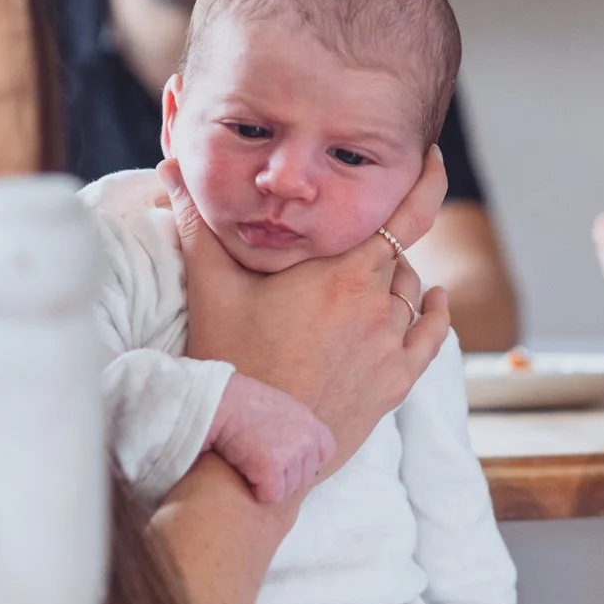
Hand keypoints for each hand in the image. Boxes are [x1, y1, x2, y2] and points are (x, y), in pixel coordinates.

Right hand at [165, 148, 452, 474]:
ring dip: (391, 281)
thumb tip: (170, 165)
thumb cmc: (230, 364)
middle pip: (393, 255)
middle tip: (340, 246)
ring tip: (356, 283)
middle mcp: (377, 305)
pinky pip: (430, 336)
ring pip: (408, 293)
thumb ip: (196, 221)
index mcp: (342, 273)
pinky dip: (432, 313)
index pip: (404, 213)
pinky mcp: (396, 384)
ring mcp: (390, 346)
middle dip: (371, 244)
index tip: (429, 156)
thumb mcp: (210, 287)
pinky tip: (432, 301)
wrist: (253, 447)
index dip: (422, 180)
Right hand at [204, 374, 336, 504]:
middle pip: (305, 477)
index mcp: (310, 422)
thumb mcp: (279, 406)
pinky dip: (255, 491)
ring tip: (249, 466)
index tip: (286, 462)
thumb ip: (294, 427)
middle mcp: (306, 439)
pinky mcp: (272, 469)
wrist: (220, 402)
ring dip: (268, 484)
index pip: (324, 453)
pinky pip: (270, 495)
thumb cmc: (240, 402)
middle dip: (284, 477)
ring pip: (287, 490)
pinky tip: (242, 474)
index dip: (305, 462)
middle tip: (259, 465)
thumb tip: (297, 453)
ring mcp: (291, 454)